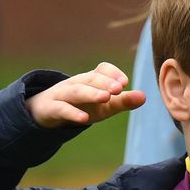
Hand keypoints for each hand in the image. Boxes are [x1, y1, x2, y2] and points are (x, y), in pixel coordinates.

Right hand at [26, 62, 145, 127]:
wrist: (45, 112)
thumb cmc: (82, 106)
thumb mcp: (104, 105)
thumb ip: (123, 101)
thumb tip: (144, 97)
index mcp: (91, 79)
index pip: (103, 69)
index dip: (113, 74)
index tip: (125, 83)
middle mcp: (77, 83)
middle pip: (91, 79)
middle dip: (105, 82)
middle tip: (119, 89)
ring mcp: (62, 94)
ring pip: (76, 91)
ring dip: (91, 93)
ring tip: (106, 97)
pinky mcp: (51, 108)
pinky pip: (61, 109)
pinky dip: (72, 113)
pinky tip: (84, 120)